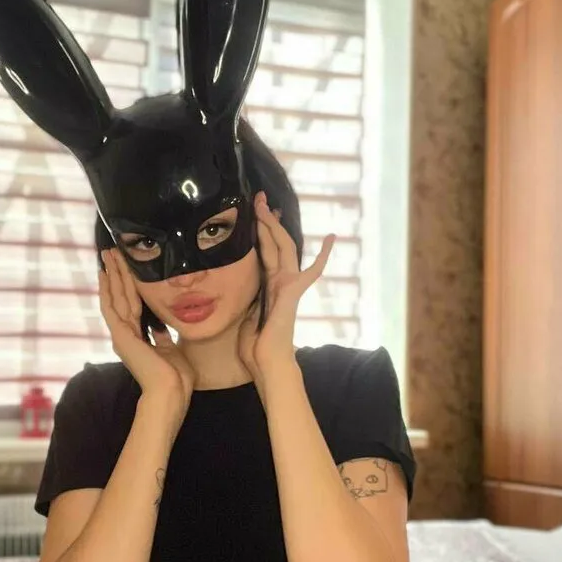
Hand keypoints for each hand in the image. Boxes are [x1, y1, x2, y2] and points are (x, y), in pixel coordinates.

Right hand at [98, 248, 195, 410]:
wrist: (170, 393)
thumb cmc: (175, 378)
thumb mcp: (170, 349)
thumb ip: (161, 336)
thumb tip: (158, 325)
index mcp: (136, 338)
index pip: (130, 304)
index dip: (126, 284)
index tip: (124, 266)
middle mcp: (125, 334)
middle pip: (119, 296)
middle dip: (116, 273)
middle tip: (110, 251)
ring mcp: (121, 334)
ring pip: (115, 297)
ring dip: (111, 274)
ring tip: (107, 254)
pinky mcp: (121, 336)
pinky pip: (112, 307)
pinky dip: (108, 290)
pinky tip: (105, 274)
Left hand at [238, 191, 334, 393]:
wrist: (267, 362)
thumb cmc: (254, 347)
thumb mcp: (242, 313)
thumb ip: (245, 295)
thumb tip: (230, 283)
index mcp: (268, 285)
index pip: (263, 252)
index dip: (259, 231)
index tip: (253, 213)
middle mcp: (281, 281)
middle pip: (273, 243)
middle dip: (265, 220)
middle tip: (257, 198)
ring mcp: (289, 284)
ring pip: (283, 247)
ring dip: (274, 225)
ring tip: (266, 204)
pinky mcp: (294, 291)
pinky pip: (311, 270)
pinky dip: (322, 255)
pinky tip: (331, 237)